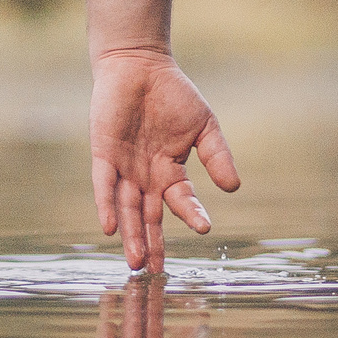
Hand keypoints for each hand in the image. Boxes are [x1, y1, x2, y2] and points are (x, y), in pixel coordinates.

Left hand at [91, 50, 240, 271]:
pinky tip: (110, 228)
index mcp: (170, 170)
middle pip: (148, 216)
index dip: (191, 215)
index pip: (181, 200)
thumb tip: (234, 188)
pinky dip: (106, 206)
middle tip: (153, 272)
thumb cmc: (173, 93)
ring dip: (131, 235)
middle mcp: (145, 175)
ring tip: (136, 262)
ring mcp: (123, 167)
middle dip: (151, 243)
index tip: (205, 229)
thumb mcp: (204, 126)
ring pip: (127, 208)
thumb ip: (217, 156)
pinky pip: (104, 185)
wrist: (140, 64)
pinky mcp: (104, 154)